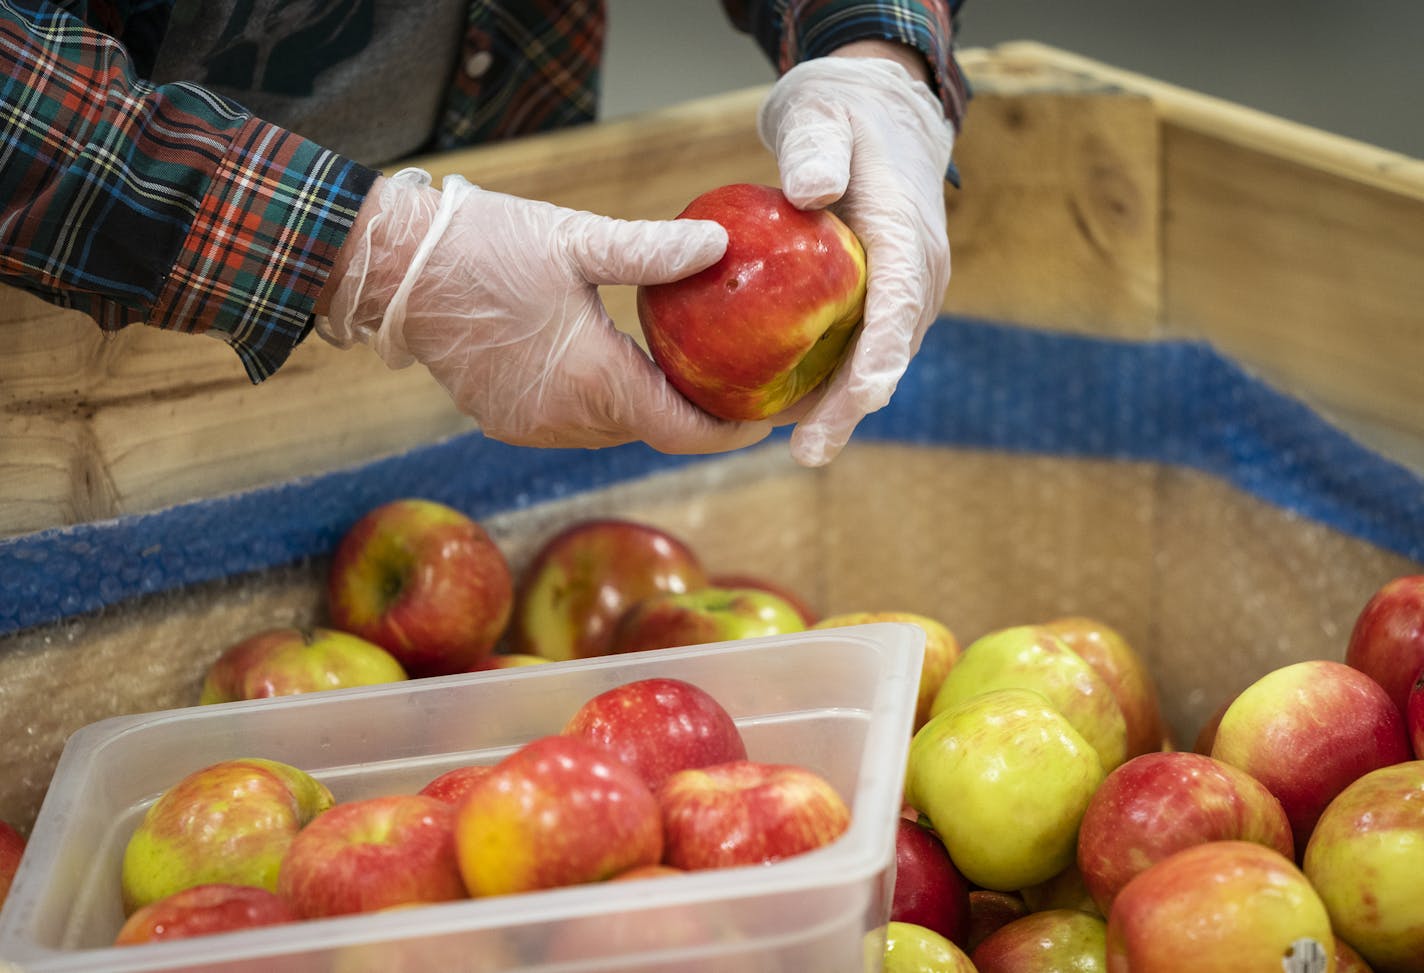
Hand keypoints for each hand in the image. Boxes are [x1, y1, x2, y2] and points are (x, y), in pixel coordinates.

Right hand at [316, 168, 771, 453]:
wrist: (395, 271)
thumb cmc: (485, 248)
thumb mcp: (577, 241)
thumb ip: (653, 252)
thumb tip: (718, 247)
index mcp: (592, 379)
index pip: (681, 431)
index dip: (728, 432)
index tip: (762, 420)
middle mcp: (564, 417)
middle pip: (650, 432)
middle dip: (693, 418)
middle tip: (733, 387)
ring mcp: (530, 426)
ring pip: (611, 431)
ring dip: (646, 411)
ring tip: (684, 377)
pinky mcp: (505, 421)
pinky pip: (573, 425)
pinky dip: (603, 406)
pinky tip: (616, 370)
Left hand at [758, 47, 954, 465]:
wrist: (878, 111)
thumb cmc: (842, 112)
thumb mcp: (820, 113)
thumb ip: (815, 148)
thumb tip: (811, 191)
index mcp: (905, 234)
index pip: (898, 306)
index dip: (879, 358)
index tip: (860, 400)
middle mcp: (916, 273)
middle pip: (889, 352)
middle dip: (854, 406)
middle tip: (808, 451)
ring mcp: (903, 290)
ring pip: (877, 360)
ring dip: (842, 407)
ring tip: (800, 449)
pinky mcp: (882, 299)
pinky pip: (858, 348)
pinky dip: (829, 382)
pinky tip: (782, 411)